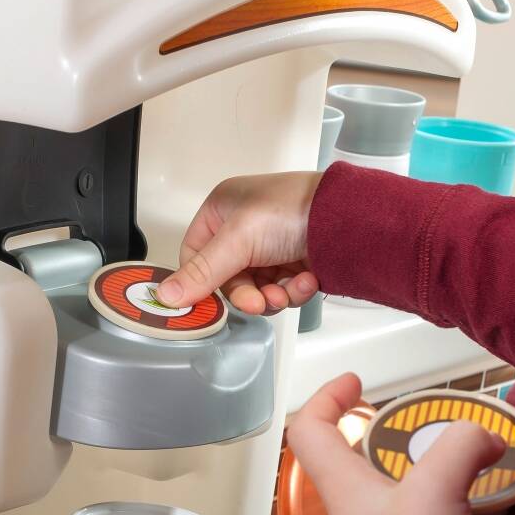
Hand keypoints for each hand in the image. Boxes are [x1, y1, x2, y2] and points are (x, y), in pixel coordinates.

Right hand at [156, 173, 321, 314]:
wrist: (349, 218)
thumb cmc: (294, 209)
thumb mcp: (238, 240)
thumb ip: (202, 272)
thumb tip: (165, 295)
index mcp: (222, 211)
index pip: (195, 256)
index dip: (200, 283)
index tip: (207, 306)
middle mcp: (244, 228)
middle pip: (228, 279)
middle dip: (246, 295)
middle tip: (258, 302)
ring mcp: (271, 246)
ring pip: (256, 289)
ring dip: (272, 296)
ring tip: (288, 288)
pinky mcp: (294, 262)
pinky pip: (282, 290)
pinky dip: (293, 290)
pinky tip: (306, 279)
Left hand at [288, 374, 505, 514]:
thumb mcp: (438, 487)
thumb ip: (462, 446)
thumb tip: (487, 436)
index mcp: (341, 487)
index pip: (308, 430)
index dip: (325, 397)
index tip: (355, 381)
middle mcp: (346, 514)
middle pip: (343, 459)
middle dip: (373, 434)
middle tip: (409, 425)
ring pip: (375, 491)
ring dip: (405, 470)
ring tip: (446, 462)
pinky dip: (425, 502)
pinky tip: (459, 506)